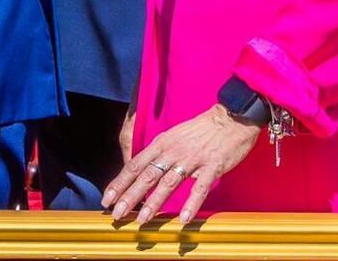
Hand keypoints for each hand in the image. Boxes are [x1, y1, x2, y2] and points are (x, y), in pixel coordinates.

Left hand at [102, 104, 259, 226]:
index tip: (107, 199)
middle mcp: (172, 151)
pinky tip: (184, 219)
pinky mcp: (213, 166)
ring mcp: (192, 159)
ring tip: (142, 220)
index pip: (134, 166)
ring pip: (168, 183)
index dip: (119, 183)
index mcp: (161, 144)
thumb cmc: (201, 130)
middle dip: (129, 197)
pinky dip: (191, 203)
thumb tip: (142, 173)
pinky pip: (200, 187)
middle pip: (146, 176)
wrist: (231, 118)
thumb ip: (159, 155)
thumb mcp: (173, 138)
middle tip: (116, 214)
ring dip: (154, 203)